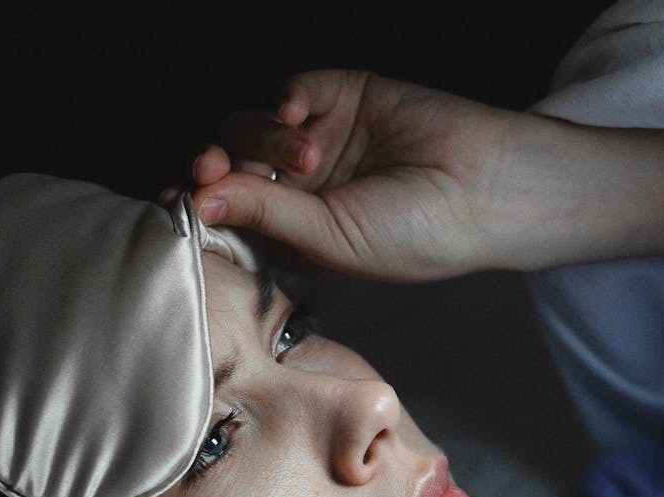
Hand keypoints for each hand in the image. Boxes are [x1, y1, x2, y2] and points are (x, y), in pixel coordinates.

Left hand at [191, 70, 516, 281]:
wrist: (486, 189)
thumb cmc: (419, 234)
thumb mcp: (330, 239)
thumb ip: (264, 216)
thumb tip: (195, 202)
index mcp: (299, 235)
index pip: (231, 216)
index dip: (201, 206)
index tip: (177, 201)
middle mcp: (304, 189)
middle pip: (231, 167)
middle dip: (215, 166)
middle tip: (213, 167)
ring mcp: (322, 141)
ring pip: (254, 127)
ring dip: (264, 138)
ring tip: (309, 154)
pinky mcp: (344, 98)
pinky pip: (294, 89)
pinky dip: (285, 98)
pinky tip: (298, 116)